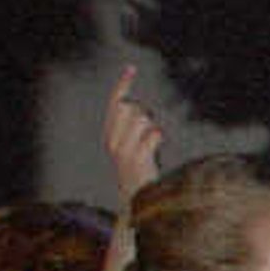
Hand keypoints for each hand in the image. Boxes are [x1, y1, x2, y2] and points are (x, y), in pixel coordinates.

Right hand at [103, 63, 165, 201]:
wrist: (136, 201)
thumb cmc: (139, 172)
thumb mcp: (130, 148)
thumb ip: (130, 128)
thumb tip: (137, 107)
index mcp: (110, 135)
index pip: (115, 104)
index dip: (123, 85)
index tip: (132, 69)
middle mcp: (113, 141)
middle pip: (132, 109)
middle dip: (146, 115)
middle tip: (148, 134)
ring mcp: (124, 150)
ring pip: (143, 119)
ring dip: (153, 128)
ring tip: (152, 146)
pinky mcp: (138, 158)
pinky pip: (153, 133)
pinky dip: (159, 137)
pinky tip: (157, 149)